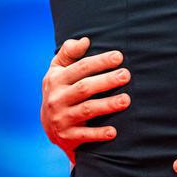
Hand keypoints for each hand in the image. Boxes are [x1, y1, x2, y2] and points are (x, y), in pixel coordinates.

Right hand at [40, 37, 130, 162]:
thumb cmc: (62, 90)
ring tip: (126, 100)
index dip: (100, 61)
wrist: (50, 127)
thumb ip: (69, 53)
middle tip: (126, 75)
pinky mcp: (67, 136)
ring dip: (107, 105)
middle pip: (85, 88)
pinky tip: (114, 132)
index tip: (119, 56)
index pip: (80, 68)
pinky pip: (84, 135)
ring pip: (87, 110)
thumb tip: (84, 40)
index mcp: (56, 80)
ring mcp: (61, 118)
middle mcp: (57, 99)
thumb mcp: (59, 71)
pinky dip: (99, 133)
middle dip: (107, 81)